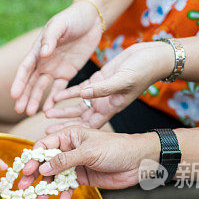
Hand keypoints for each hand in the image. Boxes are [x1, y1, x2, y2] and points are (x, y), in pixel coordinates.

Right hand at [10, 1, 103, 115]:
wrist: (91, 19)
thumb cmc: (73, 18)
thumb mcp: (61, 24)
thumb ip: (51, 38)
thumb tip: (42, 53)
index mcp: (38, 50)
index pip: (25, 69)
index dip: (19, 82)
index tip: (14, 95)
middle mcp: (43, 61)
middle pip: (30, 82)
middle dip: (24, 96)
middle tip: (19, 110)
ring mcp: (54, 68)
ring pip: (42, 87)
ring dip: (35, 100)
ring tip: (29, 113)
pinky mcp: (67, 73)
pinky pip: (59, 89)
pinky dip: (53, 100)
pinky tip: (48, 110)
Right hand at [18, 127, 158, 198]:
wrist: (139, 161)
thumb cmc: (116, 148)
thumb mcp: (89, 152)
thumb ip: (65, 161)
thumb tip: (42, 168)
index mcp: (69, 136)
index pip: (44, 145)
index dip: (33, 158)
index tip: (27, 171)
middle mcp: (69, 149)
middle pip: (45, 162)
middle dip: (34, 175)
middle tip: (23, 187)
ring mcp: (75, 164)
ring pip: (54, 177)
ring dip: (46, 187)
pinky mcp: (82, 178)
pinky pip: (67, 186)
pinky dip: (63, 194)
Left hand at [44, 41, 173, 128]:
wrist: (153, 57)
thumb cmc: (143, 71)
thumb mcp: (122, 80)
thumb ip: (103, 88)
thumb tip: (83, 94)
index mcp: (111, 108)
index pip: (90, 126)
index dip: (74, 134)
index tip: (58, 141)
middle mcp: (104, 104)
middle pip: (80, 119)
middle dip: (64, 126)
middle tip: (46, 133)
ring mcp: (100, 93)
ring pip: (78, 106)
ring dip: (63, 110)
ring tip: (46, 113)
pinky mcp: (98, 81)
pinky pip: (79, 90)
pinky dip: (67, 93)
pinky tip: (54, 96)